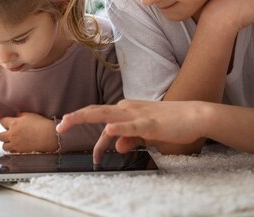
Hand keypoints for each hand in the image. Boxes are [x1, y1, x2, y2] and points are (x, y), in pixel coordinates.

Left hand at [0, 112, 58, 152]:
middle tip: (11, 132)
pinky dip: (13, 149)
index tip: (8, 122)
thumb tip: (14, 116)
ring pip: (4, 146)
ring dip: (7, 143)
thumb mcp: (30, 115)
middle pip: (0, 136)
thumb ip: (19, 115)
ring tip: (14, 140)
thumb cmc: (42, 124)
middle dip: (4, 134)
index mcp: (14, 123)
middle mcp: (12, 134)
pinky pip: (11, 152)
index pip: (1, 121)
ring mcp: (15, 144)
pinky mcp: (20, 151)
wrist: (49, 136)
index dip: (4, 121)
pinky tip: (19, 145)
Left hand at [57, 100, 206, 162]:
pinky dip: (120, 128)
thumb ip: (129, 139)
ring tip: (69, 121)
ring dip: (87, 118)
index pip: (99, 117)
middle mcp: (128, 108)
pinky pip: (132, 126)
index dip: (82, 124)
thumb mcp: (144, 133)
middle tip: (59, 127)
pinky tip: (109, 130)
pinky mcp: (151, 123)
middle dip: (76, 118)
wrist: (194, 116)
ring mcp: (139, 115)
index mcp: (125, 109)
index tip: (70, 135)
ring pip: (108, 115)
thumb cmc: (170, 123)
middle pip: (97, 111)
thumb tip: (115, 146)